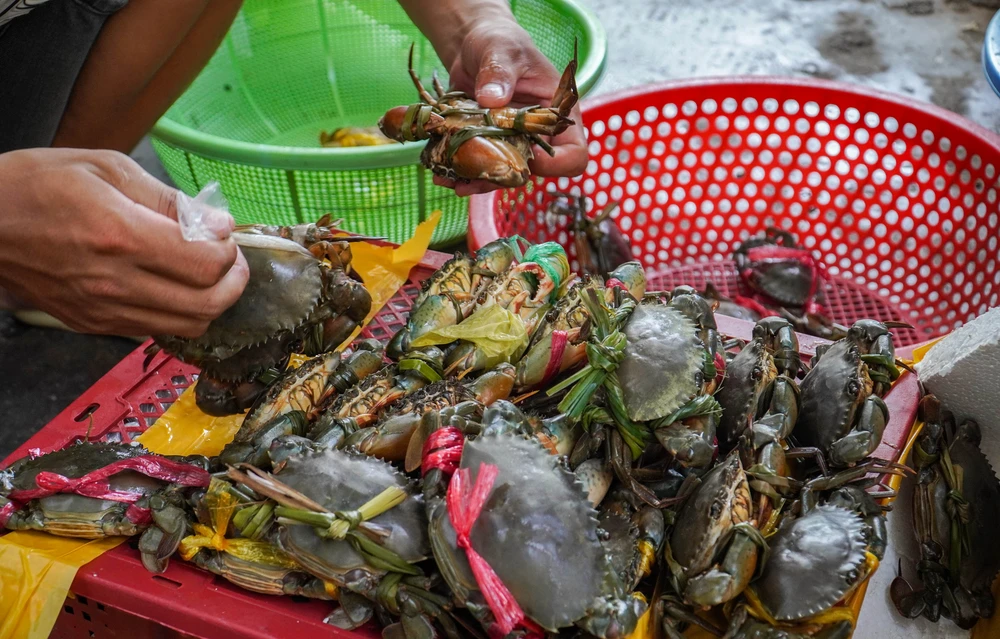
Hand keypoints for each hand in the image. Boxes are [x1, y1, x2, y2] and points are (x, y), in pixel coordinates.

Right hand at [0, 149, 248, 336]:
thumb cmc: (37, 185)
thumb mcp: (106, 168)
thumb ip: (167, 198)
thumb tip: (216, 223)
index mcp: (120, 235)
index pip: (205, 264)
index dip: (228, 250)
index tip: (224, 233)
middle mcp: (114, 281)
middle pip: (206, 304)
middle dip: (232, 282)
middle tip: (230, 259)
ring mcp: (102, 309)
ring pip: (186, 326)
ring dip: (211, 302)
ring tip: (207, 274)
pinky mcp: (92, 323)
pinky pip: (155, 330)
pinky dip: (178, 313)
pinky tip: (174, 287)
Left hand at [435, 17, 587, 195]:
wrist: (474, 45)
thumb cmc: (500, 41)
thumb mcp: (502, 49)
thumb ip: (499, 71)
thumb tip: (492, 98)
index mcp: (557, 114)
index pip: (573, 154)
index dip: (555, 164)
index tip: (527, 155)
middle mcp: (538, 135)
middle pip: (532, 171)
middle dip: (503, 177)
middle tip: (472, 174)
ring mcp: (512, 143)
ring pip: (503, 175)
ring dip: (477, 181)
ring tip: (448, 179)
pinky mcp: (488, 145)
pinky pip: (480, 167)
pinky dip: (462, 173)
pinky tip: (441, 173)